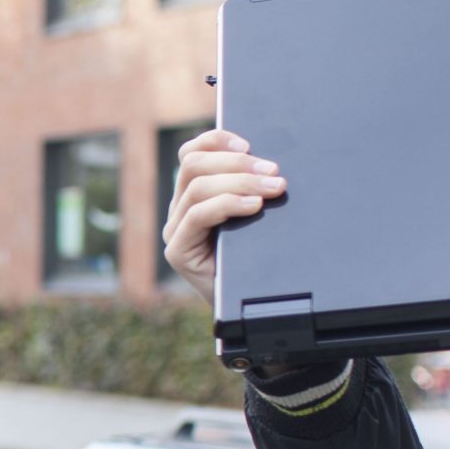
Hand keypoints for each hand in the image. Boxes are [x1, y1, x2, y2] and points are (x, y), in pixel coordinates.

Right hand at [161, 128, 285, 306]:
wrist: (253, 307)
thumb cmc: (257, 260)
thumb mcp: (255, 217)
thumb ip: (252, 190)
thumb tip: (271, 162)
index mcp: (194, 195)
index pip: (192, 154)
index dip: (216, 140)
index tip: (249, 142)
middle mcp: (179, 210)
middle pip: (193, 165)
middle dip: (237, 163)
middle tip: (274, 172)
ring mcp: (176, 231)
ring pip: (197, 187)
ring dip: (241, 182)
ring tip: (274, 189)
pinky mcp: (178, 252)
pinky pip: (197, 215)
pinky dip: (228, 204)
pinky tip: (254, 206)